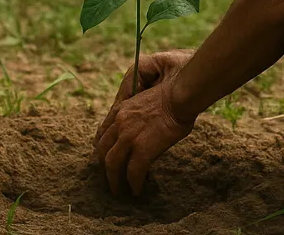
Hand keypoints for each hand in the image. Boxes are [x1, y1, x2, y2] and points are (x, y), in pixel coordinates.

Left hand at [92, 50, 194, 195]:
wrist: (182, 93)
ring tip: (119, 191)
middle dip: (103, 167)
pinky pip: (133, 173)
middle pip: (102, 150)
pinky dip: (133, 184)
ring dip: (114, 181)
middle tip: (109, 178)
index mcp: (122, 109)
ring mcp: (129, 137)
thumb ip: (141, 112)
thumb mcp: (149, 98)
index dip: (102, 147)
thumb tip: (146, 124)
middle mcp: (120, 123)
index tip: (104, 157)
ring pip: (112, 165)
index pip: (103, 132)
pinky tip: (137, 191)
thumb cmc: (175, 91)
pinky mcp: (142, 149)